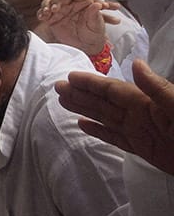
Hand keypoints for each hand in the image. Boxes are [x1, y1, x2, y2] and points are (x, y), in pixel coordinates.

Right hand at [36, 0, 120, 55]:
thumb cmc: (94, 33)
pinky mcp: (52, 18)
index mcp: (83, 0)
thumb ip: (95, 14)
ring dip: (46, 5)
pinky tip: (42, 17)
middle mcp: (70, 3)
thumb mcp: (96, 25)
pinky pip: (43, 13)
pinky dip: (41, 14)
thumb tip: (97, 5)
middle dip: (55, 0)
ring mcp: (60, 10)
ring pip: (49, 1)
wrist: (85, 46)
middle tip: (55, 8)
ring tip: (47, 12)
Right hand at [57, 60, 173, 174]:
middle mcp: (141, 114)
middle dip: (82, 93)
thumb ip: (158, 88)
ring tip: (63, 101)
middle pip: (104, 102)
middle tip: (57, 86)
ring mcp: (140, 132)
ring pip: (105, 117)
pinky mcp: (142, 150)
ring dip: (84, 109)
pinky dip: (98, 132)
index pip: (113, 90)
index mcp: (148, 102)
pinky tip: (83, 126)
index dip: (92, 83)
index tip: (71, 76)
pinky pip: (114, 138)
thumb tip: (134, 65)